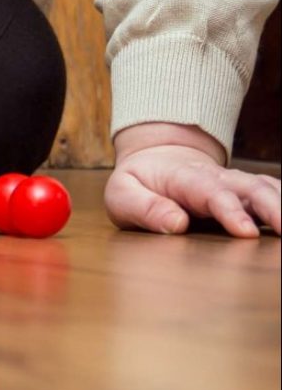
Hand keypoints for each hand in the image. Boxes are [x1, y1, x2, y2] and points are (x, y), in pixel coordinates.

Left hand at [106, 123, 279, 237]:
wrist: (157, 157)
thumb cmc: (139, 181)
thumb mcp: (122, 194)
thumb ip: (144, 208)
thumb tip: (176, 224)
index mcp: (183, 177)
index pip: (208, 191)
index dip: (228, 210)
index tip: (245, 232)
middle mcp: (216, 177)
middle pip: (249, 187)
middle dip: (271, 208)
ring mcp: (235, 183)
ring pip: (266, 189)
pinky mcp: (248, 193)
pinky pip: (273, 192)